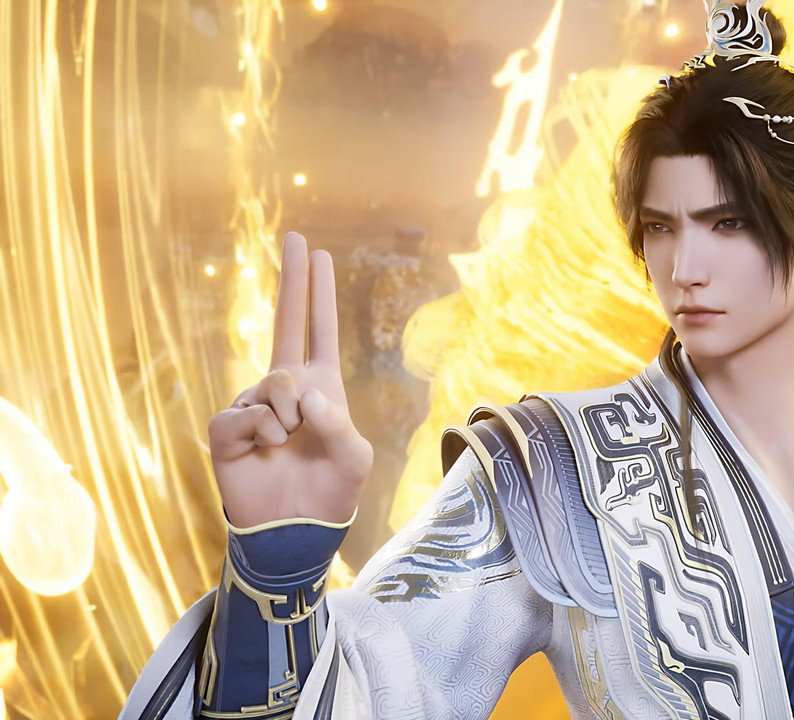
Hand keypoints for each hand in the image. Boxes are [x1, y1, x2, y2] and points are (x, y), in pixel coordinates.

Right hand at [207, 232, 372, 526]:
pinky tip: (265, 449)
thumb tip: (304, 394)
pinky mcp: (227, 430)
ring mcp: (254, 406)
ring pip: (274, 384)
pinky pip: (244, 413)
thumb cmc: (330, 493)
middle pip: (286, 324)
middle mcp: (286, 388)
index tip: (318, 253)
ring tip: (289, 444)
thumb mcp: (352, 458)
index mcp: (321, 388)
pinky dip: (261, 432)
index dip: (318, 294)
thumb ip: (337, 423)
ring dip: (289, 416)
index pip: (319, 330)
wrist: (296, 532)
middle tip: (297, 236)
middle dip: (294, 280)